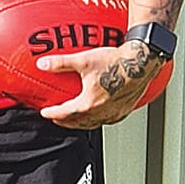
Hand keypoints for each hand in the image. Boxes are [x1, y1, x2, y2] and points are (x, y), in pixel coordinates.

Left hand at [37, 39, 167, 128]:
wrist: (142, 62)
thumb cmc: (116, 61)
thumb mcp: (83, 60)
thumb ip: (60, 63)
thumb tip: (42, 64)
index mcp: (90, 103)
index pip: (66, 114)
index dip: (53, 114)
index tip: (45, 113)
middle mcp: (103, 111)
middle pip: (79, 123)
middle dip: (65, 122)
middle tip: (57, 119)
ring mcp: (115, 112)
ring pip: (94, 123)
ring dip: (81, 123)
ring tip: (74, 118)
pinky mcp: (125, 109)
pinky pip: (108, 120)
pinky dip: (97, 119)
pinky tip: (97, 112)